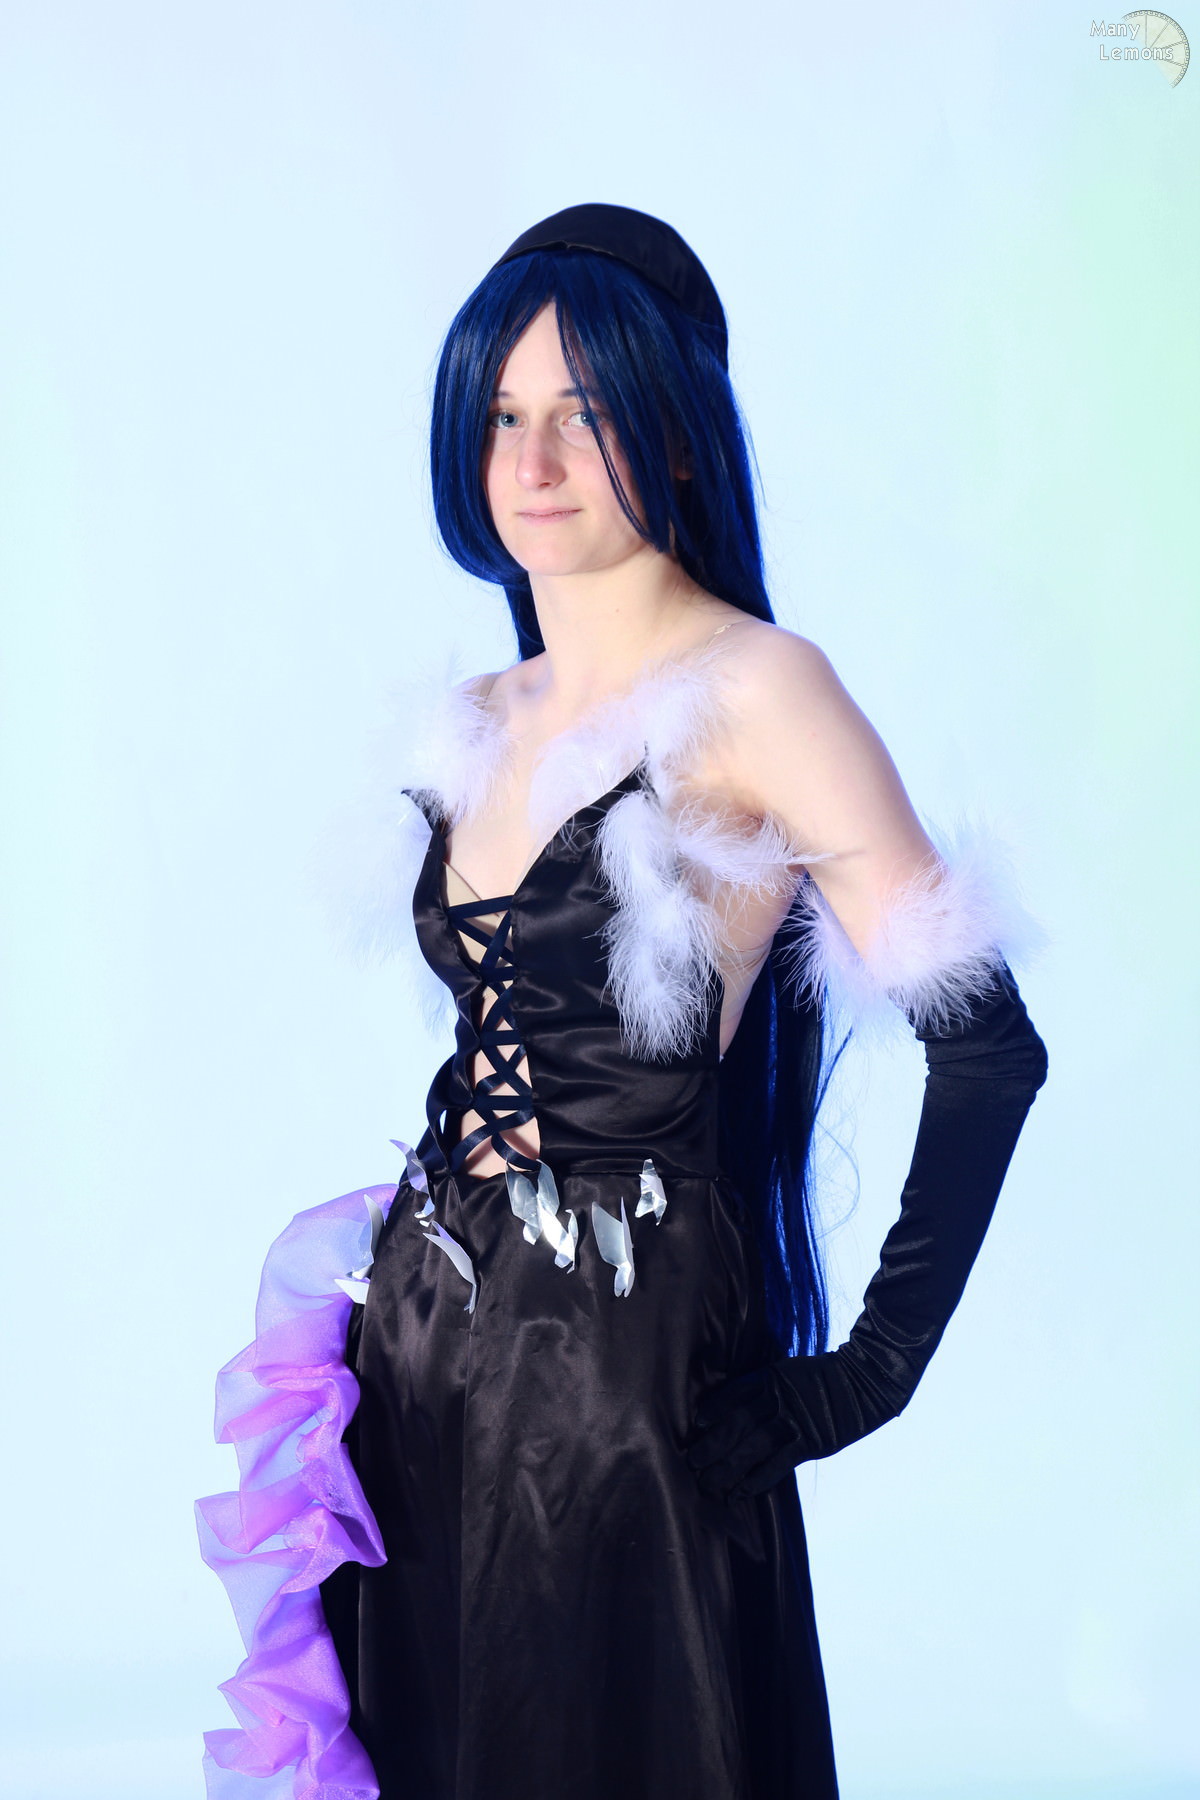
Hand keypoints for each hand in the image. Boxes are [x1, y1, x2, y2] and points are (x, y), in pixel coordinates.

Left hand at [686, 1362, 809, 1501]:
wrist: (861, 1384)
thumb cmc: (818, 1380)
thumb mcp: (788, 1373)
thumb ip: (764, 1388)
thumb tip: (733, 1408)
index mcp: (771, 1378)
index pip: (736, 1393)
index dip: (716, 1408)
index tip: (698, 1424)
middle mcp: (780, 1399)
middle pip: (739, 1422)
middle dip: (714, 1444)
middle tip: (693, 1462)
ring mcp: (795, 1422)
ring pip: (754, 1447)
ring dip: (728, 1467)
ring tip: (707, 1483)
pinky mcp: (810, 1443)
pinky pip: (778, 1465)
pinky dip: (756, 1480)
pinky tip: (738, 1493)